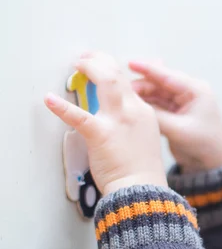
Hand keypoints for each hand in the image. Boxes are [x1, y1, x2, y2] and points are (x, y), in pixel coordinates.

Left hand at [44, 51, 167, 194]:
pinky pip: (79, 116)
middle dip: (100, 60)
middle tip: (86, 59)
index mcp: (144, 112)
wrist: (143, 189)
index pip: (127, 83)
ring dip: (90, 67)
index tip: (101, 68)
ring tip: (78, 64)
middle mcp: (133, 111)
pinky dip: (62, 107)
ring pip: (106, 80)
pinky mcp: (101, 134)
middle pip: (118, 74)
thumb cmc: (142, 170)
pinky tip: (50, 100)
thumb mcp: (145, 138)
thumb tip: (116, 116)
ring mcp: (119, 120)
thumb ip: (133, 122)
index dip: (111, 71)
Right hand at [129, 60, 221, 172]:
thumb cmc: (204, 145)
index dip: (147, 68)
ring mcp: (180, 102)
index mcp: (196, 91)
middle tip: (120, 91)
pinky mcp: (174, 113)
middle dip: (140, 85)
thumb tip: (134, 105)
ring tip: (122, 99)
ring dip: (141, 96)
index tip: (129, 64)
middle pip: (159, 83)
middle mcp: (188, 92)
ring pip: (155, 93)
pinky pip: (156, 104)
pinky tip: (131, 107)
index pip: (168, 75)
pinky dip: (145, 105)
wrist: (211, 163)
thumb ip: (157, 116)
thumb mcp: (179, 130)